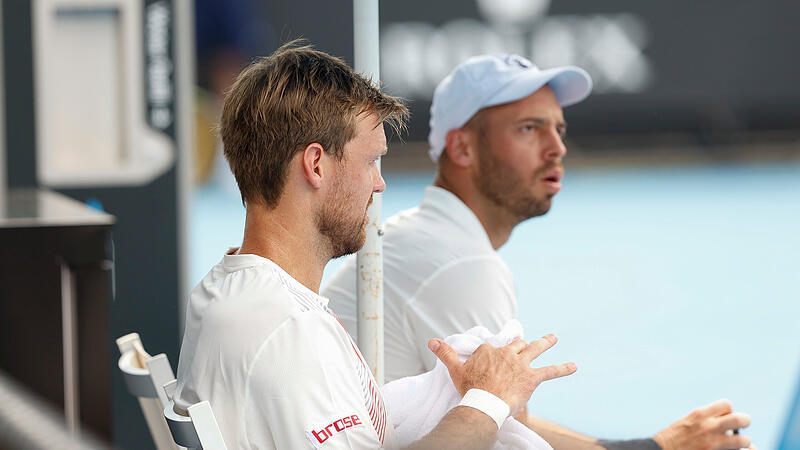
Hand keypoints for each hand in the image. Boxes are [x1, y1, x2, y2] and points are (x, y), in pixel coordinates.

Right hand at [428, 334, 576, 412]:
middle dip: (522, 344)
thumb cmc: (469, 388)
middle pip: (517, 345)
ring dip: (545, 342)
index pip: (495, 348)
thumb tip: (431, 341)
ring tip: (553, 337)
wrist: (484, 403)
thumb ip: (445, 353)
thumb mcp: (455, 369)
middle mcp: (507, 353)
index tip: (494, 363)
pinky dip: (563, 368)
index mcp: (489, 350)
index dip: (496, 355)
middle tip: (528, 343)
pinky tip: (574, 366)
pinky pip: (550, 371)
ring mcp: (521, 364)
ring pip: (535, 349)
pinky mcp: (532, 377)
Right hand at [653, 399, 753, 449]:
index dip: (728, 411)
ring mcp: (712, 443)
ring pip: (744, 441)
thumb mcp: (686, 422)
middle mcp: (708, 427)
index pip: (726, 405)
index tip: (724, 418)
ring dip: (743, 443)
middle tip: (743, 427)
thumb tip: (722, 423)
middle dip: (744, 422)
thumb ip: (703, 420)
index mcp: (699, 415)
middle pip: (740, 419)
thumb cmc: (672, 439)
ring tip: (739, 444)